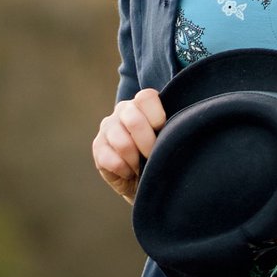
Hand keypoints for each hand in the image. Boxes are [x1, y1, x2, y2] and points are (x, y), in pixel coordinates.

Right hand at [93, 87, 166, 201]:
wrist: (145, 179)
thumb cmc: (162, 154)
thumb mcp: (169, 139)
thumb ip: (172, 129)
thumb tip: (179, 133)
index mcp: (142, 104)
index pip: (146, 97)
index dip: (157, 117)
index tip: (164, 132)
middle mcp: (123, 110)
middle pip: (134, 121)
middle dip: (148, 144)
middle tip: (154, 156)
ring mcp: (108, 127)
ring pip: (123, 143)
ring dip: (136, 161)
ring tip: (143, 167)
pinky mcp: (98, 146)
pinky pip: (112, 160)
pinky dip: (125, 170)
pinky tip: (130, 172)